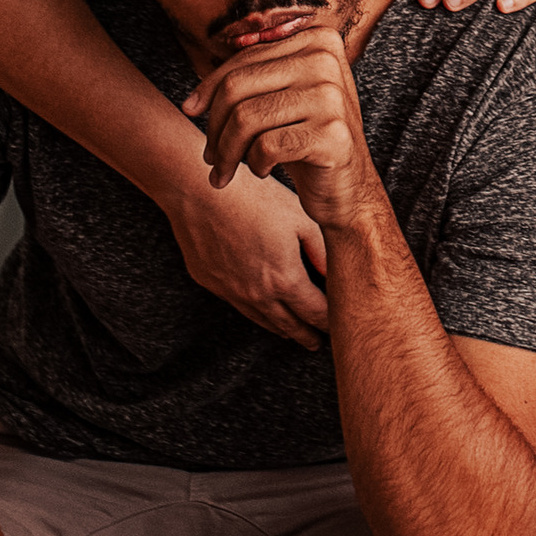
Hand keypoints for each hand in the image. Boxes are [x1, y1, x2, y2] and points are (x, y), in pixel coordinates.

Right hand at [163, 154, 329, 350]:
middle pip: (290, 326)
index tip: (339, 325)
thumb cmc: (252, 198)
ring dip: (282, 329)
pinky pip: (239, 304)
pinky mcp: (211, 282)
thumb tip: (334, 275)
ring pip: (262, 320)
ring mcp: (231, 292)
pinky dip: (256, 311)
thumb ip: (321, 252)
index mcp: (285, 280)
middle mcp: (258, 295)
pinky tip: (261, 308)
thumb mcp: (300, 219)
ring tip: (293, 333)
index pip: (316, 313)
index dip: (330, 322)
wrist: (197, 192)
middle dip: (307, 336)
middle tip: (318, 344)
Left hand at [181, 28, 384, 233]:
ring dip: (228, 152)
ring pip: (246, 118)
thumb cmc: (305, 140)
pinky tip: (262, 170)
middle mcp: (326, 60)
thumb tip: (191, 102)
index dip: (208, 88)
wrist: (348, 188)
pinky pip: (266, 146)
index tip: (191, 111)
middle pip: (237, 87)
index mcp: (316, 40)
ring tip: (227, 169)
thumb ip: (248, 81)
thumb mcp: (280, 100)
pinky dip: (255, 164)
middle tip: (211, 156)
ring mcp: (332, 96)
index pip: (244, 59)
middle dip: (214, 127)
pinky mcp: (332, 134)